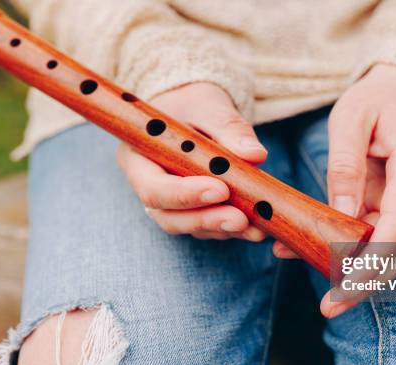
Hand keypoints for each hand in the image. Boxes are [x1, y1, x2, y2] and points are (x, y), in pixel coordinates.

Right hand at [117, 82, 267, 240]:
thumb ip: (230, 129)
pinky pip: (209, 226)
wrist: (196, 110)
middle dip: (207, 220)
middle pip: (169, 217)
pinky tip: (257, 226)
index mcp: (138, 158)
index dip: (184, 195)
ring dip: (223, 229)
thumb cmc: (194, 103)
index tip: (221, 190)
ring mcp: (170, 203)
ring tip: (257, 227)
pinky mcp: (193, 211)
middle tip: (240, 220)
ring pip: (191, 226)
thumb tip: (255, 155)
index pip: (153, 188)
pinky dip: (232, 229)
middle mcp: (150, 186)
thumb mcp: (210, 107)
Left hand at [274, 64, 395, 317]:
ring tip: (330, 300)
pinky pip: (385, 236)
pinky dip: (359, 255)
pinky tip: (325, 264)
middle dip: (370, 280)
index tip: (347, 281)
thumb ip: (345, 165)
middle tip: (332, 305)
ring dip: (366, 277)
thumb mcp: (350, 119)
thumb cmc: (375, 99)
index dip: (376, 255)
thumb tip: (342, 212)